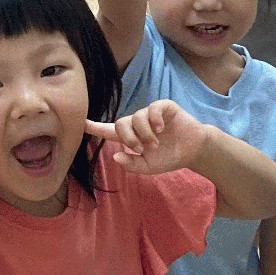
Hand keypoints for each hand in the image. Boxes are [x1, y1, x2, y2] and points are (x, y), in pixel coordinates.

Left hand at [85, 100, 212, 175]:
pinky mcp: (164, 107)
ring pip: (136, 117)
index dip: (95, 127)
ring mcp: (151, 114)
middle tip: (142, 149)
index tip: (82, 123)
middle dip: (129, 137)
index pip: (109, 130)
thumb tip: (115, 156)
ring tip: (156, 143)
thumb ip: (132, 164)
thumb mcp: (148, 167)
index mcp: (132, 137)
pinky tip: (161, 129)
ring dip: (144, 133)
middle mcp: (139, 123)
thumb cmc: (169, 157)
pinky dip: (154, 119)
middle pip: (121, 123)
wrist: (193, 151)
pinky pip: (152, 108)